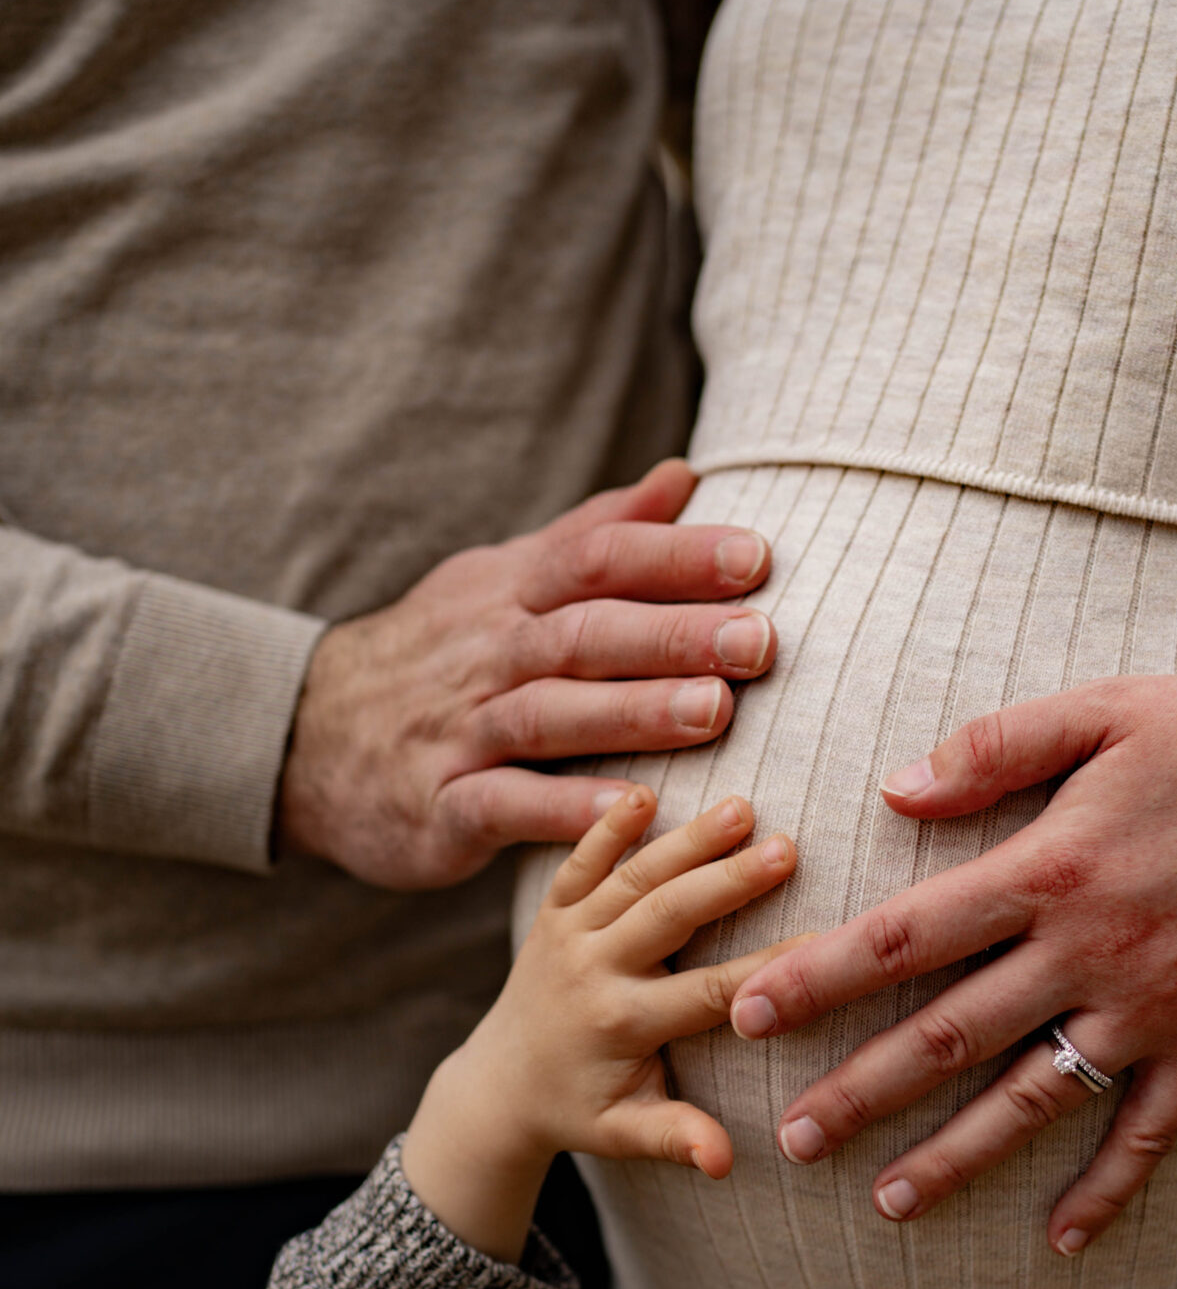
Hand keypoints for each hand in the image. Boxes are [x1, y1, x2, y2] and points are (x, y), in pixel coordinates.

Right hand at [277, 460, 775, 887]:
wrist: (305, 739)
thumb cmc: (441, 656)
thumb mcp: (505, 578)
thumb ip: (597, 533)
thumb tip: (684, 477)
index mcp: (512, 592)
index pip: (598, 558)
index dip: (675, 555)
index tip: (757, 556)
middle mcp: (489, 654)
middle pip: (585, 632)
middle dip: (673, 633)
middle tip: (759, 641)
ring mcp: (461, 730)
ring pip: (550, 713)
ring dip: (632, 712)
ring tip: (713, 713)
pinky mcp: (440, 806)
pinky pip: (504, 805)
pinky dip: (565, 809)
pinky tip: (630, 811)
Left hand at [402, 787, 798, 1258]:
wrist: (498, 1085)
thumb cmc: (580, 1111)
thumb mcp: (626, 1134)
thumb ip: (676, 1139)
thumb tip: (725, 1163)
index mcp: (622, 1023)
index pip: (708, 992)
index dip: (768, 970)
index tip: (824, 943)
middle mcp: (593, 972)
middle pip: (668, 917)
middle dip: (728, 880)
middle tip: (788, 848)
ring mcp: (568, 935)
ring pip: (632, 878)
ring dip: (686, 841)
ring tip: (743, 808)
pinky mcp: (552, 913)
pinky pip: (578, 863)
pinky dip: (606, 827)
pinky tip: (645, 791)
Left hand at [728, 675, 1176, 1255]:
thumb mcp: (1110, 707)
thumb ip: (995, 745)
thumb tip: (894, 789)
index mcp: (1052, 868)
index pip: (908, 935)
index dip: (819, 976)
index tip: (748, 1010)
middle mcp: (1089, 952)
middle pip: (951, 1036)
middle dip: (861, 1092)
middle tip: (790, 1140)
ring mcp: (1151, 1009)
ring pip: (1033, 1100)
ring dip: (956, 1158)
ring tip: (885, 1204)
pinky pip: (1149, 1131)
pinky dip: (1107, 1191)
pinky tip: (1061, 1242)